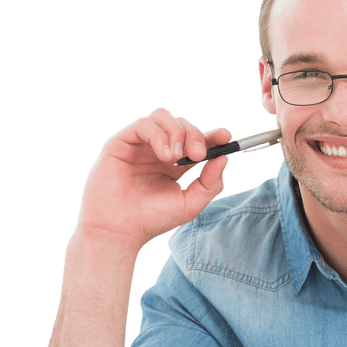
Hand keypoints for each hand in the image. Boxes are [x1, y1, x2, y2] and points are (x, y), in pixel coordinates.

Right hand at [76, 107, 230, 248]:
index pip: (196, 141)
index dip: (212, 136)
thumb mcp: (189, 204)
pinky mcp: (121, 142)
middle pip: (182, 125)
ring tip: (175, 157)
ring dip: (177, 132)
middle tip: (198, 155)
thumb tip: (225, 157)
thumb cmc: (151, 220)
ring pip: (163, 117)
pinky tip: (163, 156)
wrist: (120, 230)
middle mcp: (157, 151)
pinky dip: (158, 134)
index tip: (226, 137)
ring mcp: (139, 145)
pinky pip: (144, 124)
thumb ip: (209, 183)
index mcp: (174, 165)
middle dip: (195, 135)